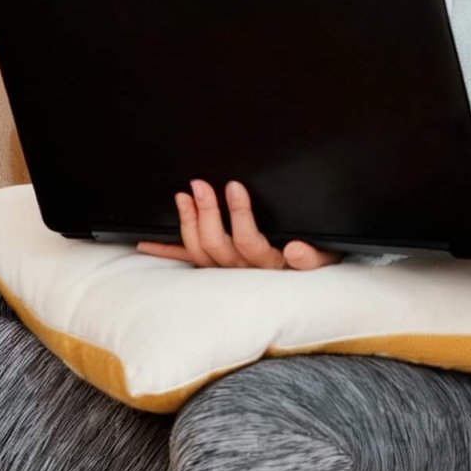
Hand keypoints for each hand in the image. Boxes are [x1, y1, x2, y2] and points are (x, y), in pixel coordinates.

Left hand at [136, 179, 339, 270]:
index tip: (234, 186)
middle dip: (206, 212)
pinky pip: (186, 263)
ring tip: (183, 196)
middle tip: (200, 185)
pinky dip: (165, 252)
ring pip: (199, 252)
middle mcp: (244, 271)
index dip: (238, 214)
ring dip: (188, 222)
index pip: (248, 241)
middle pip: (217, 244)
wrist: (309, 285)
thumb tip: (294, 249)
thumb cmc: (315, 260)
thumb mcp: (324, 258)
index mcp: (270, 264)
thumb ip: (312, 256)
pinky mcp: (215, 271)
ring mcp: (226, 272)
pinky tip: (146, 243)